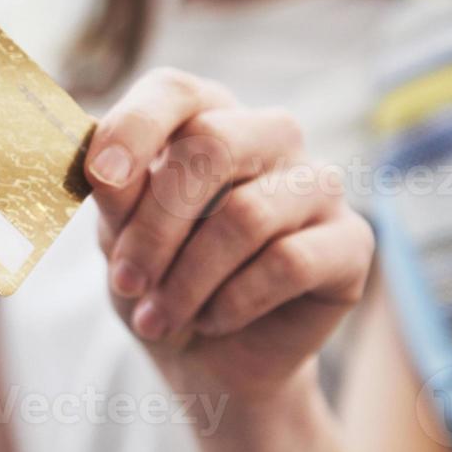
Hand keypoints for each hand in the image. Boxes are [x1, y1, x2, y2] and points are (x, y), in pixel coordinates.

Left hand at [84, 68, 372, 398]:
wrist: (210, 360)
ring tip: (159, 319)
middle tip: (126, 282)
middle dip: (157, 224)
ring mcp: (318, 184)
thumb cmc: (160, 281)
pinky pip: (288, 262)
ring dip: (188, 280)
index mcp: (206, 116)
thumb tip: (102, 167)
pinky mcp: (351, 241)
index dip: (134, 128)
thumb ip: (117, 197)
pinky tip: (212, 320)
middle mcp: (269, 136)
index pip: (173, 90)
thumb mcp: (120, 239)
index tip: (100, 178)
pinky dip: (234, 302)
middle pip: (212, 144)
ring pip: (247, 214)